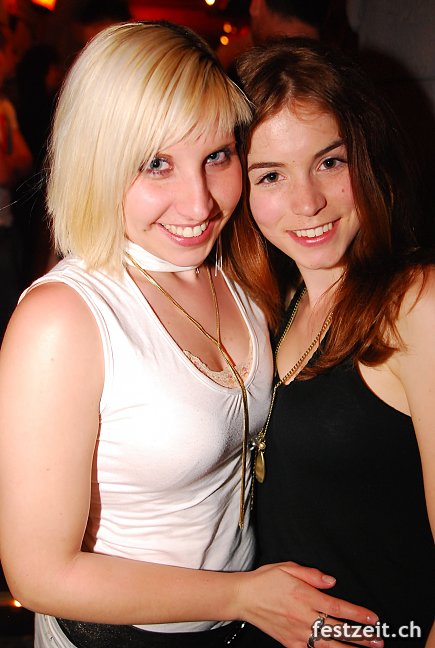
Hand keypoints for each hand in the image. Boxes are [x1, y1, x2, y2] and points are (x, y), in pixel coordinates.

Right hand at [236, 561, 382, 646]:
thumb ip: (312, 575)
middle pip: (337, 629)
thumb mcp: (288, 567)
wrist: (244, 598)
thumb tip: (331, 581)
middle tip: (377, 640)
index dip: (358, 615)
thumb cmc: (265, 581)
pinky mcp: (290, 643)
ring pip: (328, 645)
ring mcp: (297, 632)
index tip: (373, 619)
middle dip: (360, 636)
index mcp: (305, 596)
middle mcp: (303, 617)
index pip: (338, 608)